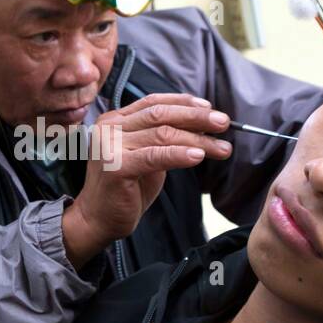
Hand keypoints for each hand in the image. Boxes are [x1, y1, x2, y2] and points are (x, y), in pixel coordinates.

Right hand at [62, 93, 231, 268]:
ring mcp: (110, 146)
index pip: (154, 102)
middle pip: (160, 114)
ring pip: (162, 134)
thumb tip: (201, 123)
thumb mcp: (147, 156)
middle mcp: (109, 127)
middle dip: (196, 117)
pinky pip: (155, 156)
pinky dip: (179, 154)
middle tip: (224, 123)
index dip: (184, 103)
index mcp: (115, 120)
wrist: (98, 220)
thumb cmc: (125, 190)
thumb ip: (164, 138)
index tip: (211, 108)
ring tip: (222, 148)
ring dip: (198, 139)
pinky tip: (199, 156)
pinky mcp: (116, 167)